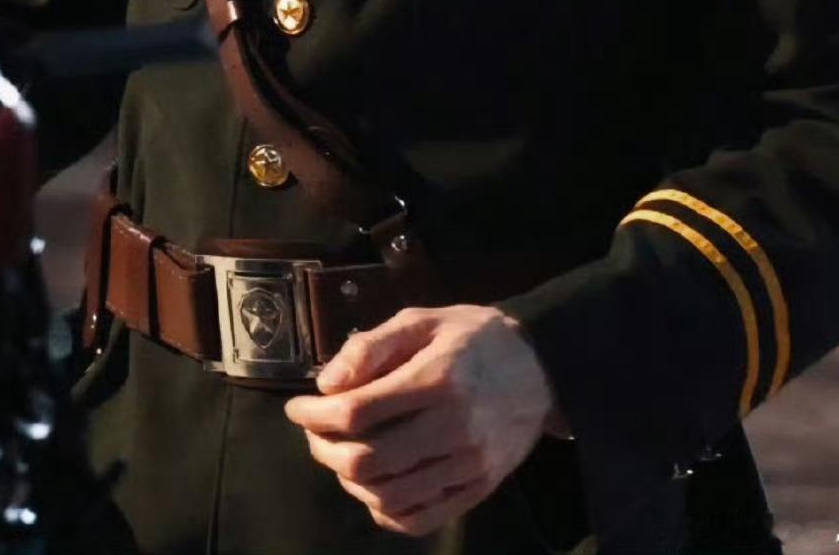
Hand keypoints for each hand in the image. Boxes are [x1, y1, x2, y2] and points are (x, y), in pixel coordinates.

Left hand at [283, 304, 560, 537]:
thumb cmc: (472, 337)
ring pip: (388, 495)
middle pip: (368, 460)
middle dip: (325, 450)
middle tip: (314, 433)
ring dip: (349, 481)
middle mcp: (454, 428)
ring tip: (341, 456)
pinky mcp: (478, 489)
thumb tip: (326, 384)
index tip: (298, 407)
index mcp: (437, 378)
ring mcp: (468, 465)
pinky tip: (374, 486)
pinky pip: (420, 518)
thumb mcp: (422, 321)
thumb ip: (371, 346)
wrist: (540, 367)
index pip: (358, 410)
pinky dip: (385, 510)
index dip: (315, 414)